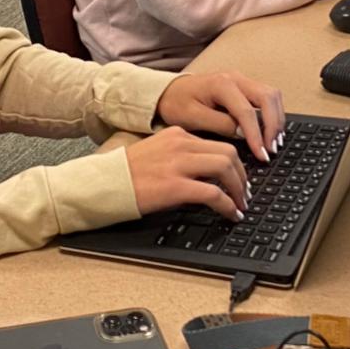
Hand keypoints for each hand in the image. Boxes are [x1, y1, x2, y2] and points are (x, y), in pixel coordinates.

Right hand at [125, 127, 248, 220]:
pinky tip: (230, 214)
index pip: (217, 143)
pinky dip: (228, 205)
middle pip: (228, 152)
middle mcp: (180, 144)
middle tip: (244, 192)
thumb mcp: (157, 152)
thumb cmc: (127, 172)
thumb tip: (206, 172)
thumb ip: (180, 154)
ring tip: (240, 204)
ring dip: (239, 188)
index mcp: (177, 134)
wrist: (104, 182)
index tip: (238, 177)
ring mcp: (178, 164)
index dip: (234, 163)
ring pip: (225, 168)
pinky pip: (213, 194)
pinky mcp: (175, 186)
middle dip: (242, 175)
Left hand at [155, 71, 284, 161]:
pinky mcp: (243, 86)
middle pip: (268, 97)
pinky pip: (266, 97)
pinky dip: (273, 113)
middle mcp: (235, 78)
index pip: (247, 111)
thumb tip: (244, 134)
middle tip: (272, 149)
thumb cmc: (177, 104)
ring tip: (274, 142)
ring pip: (271, 95)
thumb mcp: (193, 118)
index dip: (257, 135)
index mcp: (221, 84)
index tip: (262, 154)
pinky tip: (270, 131)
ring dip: (277, 118)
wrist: (169, 91)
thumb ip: (220, 124)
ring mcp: (241, 80)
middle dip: (274, 125)